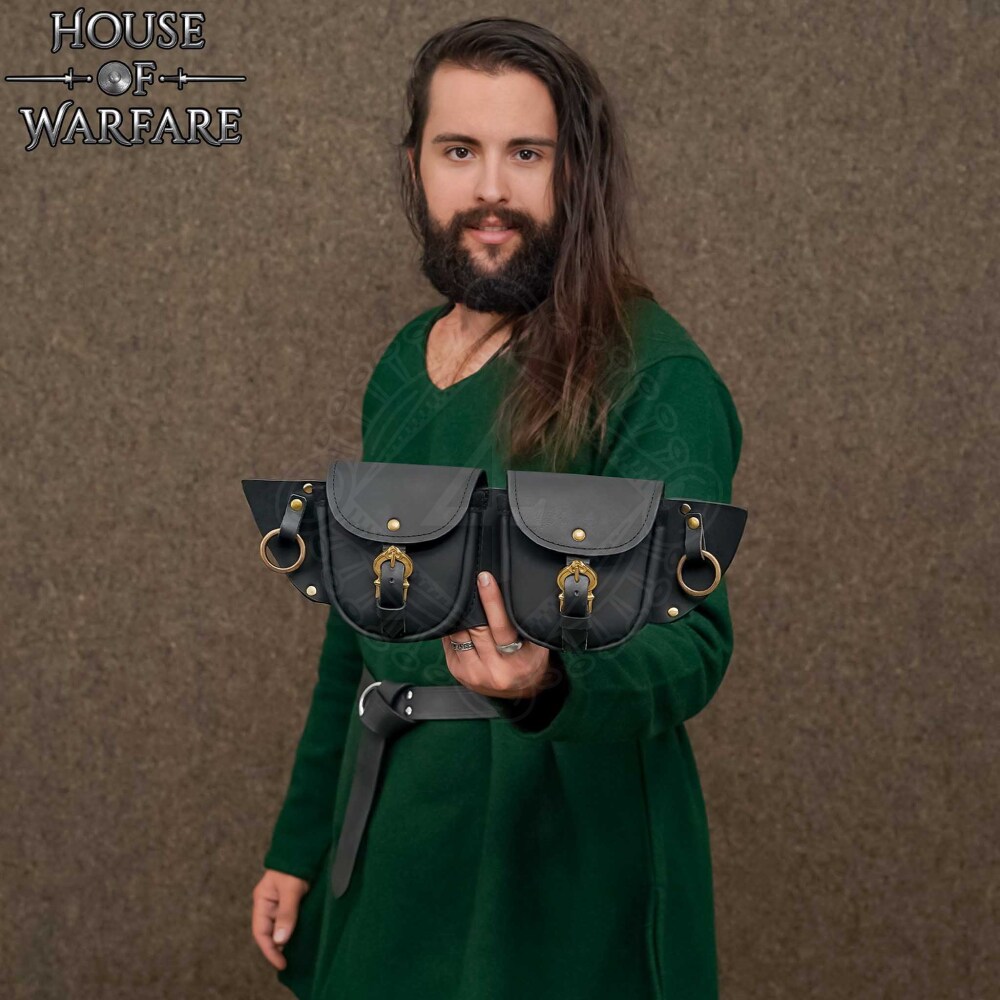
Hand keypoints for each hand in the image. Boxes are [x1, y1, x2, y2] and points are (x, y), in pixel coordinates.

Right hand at [251, 869, 309, 969]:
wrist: (305, 845)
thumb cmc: (294, 864)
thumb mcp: (290, 889)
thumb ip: (286, 913)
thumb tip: (280, 940)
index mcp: (262, 900)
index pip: (261, 932)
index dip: (269, 950)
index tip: (281, 963)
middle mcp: (269, 903)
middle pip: (269, 931)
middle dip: (277, 947)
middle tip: (289, 961)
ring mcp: (280, 901)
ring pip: (280, 926)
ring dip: (287, 939)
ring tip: (297, 952)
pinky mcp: (292, 899)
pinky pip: (290, 919)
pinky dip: (294, 929)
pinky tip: (302, 936)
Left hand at [442, 571, 550, 698]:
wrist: (521, 690)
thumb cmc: (530, 660)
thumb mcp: (536, 643)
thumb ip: (523, 623)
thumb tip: (504, 590)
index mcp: (517, 661)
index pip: (501, 625)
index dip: (492, 600)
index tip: (485, 579)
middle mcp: (494, 670)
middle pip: (475, 628)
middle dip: (472, 604)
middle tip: (471, 582)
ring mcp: (473, 673)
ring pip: (459, 635)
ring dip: (460, 616)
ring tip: (463, 599)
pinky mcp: (458, 672)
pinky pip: (450, 643)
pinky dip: (454, 629)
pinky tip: (459, 620)